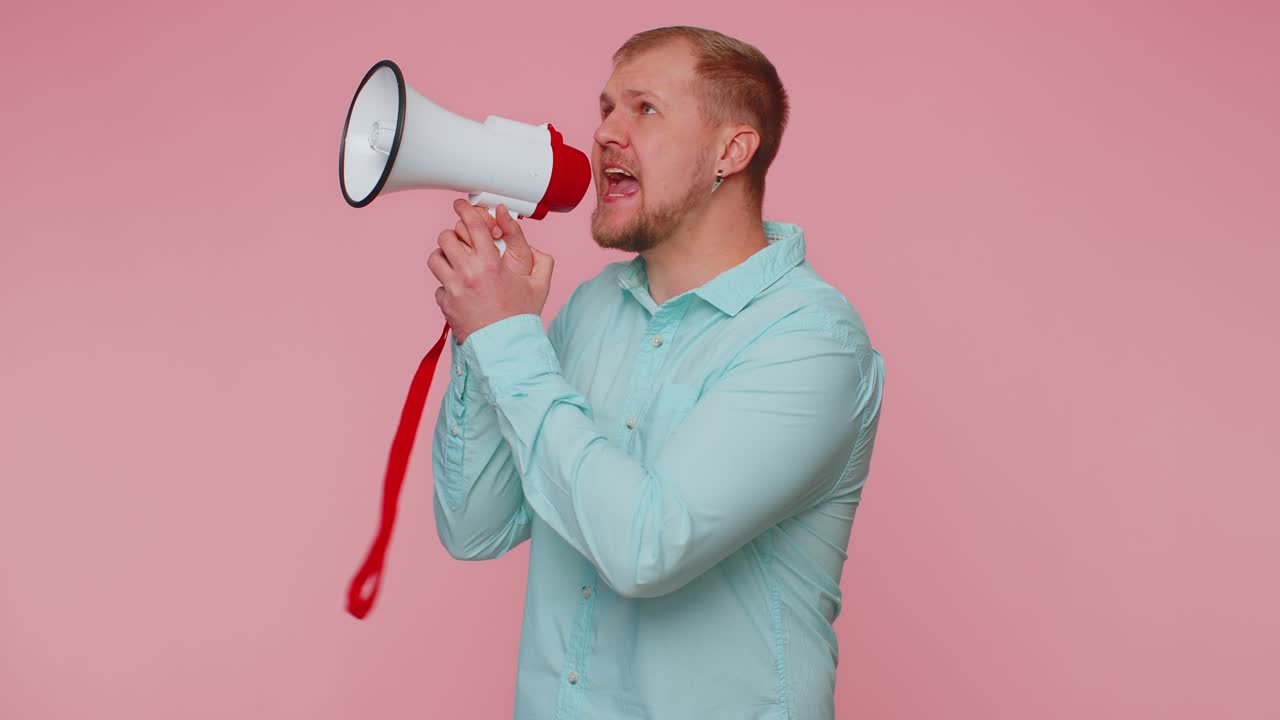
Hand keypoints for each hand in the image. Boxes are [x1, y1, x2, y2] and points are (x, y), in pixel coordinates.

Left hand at [427, 199, 554, 345]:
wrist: (506, 348)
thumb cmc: (521, 318)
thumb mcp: (539, 286)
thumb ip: (542, 262)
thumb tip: (537, 247)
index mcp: (490, 264)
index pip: (472, 225)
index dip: (464, 210)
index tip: (461, 205)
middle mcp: (468, 273)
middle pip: (446, 238)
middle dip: (453, 236)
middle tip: (461, 241)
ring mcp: (453, 289)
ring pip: (435, 259)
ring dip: (444, 257)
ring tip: (455, 263)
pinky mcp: (446, 305)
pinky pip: (438, 287)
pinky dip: (446, 286)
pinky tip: (460, 291)